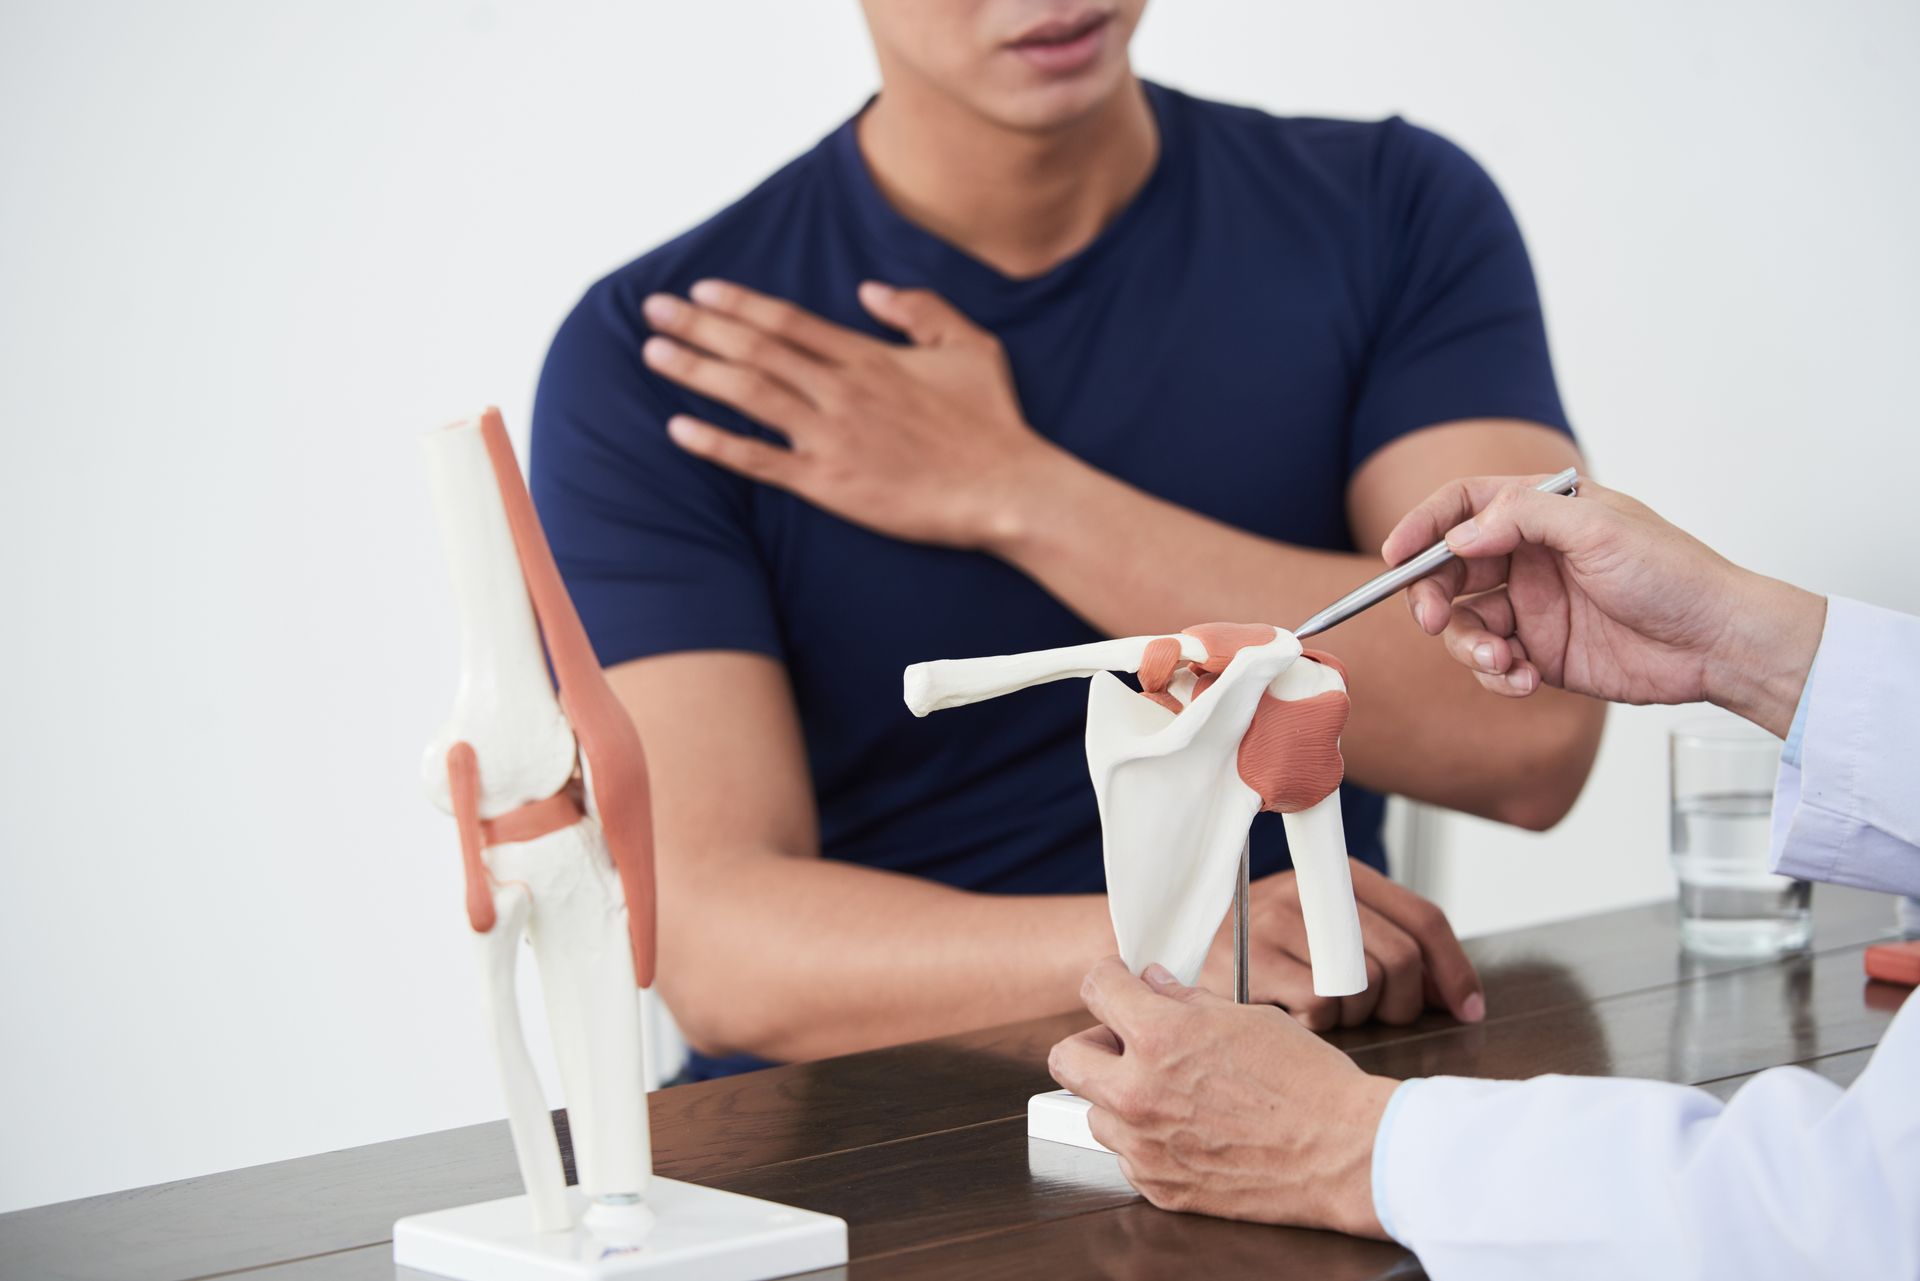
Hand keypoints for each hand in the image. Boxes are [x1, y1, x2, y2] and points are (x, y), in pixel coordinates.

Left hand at [640, 280, 1063, 548]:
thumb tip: (871, 290)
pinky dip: (717, 444)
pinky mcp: (830, 483)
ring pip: (749, 394)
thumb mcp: (970, 345)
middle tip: (653, 309)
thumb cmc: (992, 421)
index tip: (700, 290)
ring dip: (696, 370)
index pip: (788, 321)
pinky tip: (679, 429)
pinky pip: (761, 460)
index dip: (739, 303)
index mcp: (869, 357)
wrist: (1007, 488)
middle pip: (755, 348)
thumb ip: (920, 310)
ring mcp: (832, 436)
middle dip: (698, 325)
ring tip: (653, 353)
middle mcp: (841, 389)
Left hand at [1049, 957, 1397, 1235]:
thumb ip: (1185, 1000)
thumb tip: (1154, 986)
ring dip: (1119, 1095)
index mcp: (1160, 1038)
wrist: (1344, 1153)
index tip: (1117, 982)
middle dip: (1095, 1040)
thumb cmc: (1307, 1084)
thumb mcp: (1246, 1017)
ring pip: (1095, 1111)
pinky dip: (1145, 1139)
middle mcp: (1139, 1094)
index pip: (1095, 989)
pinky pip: (1126, 1156)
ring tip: (1168, 1089)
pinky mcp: (1159, 1187)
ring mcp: (1144, 1147)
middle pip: (1067, 1057)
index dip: (1108, 977)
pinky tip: (1186, 1128)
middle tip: (1127, 1038)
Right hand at [1197, 859, 1481, 1028]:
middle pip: (1401, 958)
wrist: (1179, 951)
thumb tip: (1457, 997)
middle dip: (1406, 1003)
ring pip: (1365, 987)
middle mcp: (1310, 889)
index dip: (1454, 969)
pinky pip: (1323, 1008)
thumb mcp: (1323, 929)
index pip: (1422, 917)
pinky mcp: (1252, 960)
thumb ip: (1386, 947)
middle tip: (1383, 1017)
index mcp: (1338, 874)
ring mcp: (1277, 921)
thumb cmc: (1264, 951)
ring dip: (1358, 1016)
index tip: (1467, 1008)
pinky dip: (1320, 1025)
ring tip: (1326, 1009)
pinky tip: (1294, 1014)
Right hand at [1382, 476, 1825, 735]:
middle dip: (1433, 595)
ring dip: (1468, 643)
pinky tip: (1523, 680)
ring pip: (1465, 621)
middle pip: (1450, 568)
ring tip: (1499, 661)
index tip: (1395, 557)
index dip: (1424, 526)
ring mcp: (1534, 606)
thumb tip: (1457, 536)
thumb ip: (1521, 520)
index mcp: (1544, 513)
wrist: (1718, 643)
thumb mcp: (1598, 528)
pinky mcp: (1541, 653)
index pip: (1464, 507)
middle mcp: (1531, 557)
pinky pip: (1491, 663)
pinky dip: (1495, 674)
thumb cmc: (1674, 575)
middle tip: (1432, 619)